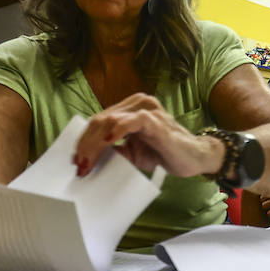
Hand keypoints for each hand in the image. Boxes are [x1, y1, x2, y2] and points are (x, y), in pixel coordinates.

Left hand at [74, 94, 222, 178]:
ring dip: (95, 143)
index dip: (84, 140)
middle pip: (101, 120)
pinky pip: (133, 121)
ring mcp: (147, 110)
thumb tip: (89, 158)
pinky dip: (118, 131)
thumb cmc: (164, 153)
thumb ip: (114, 150)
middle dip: (85, 144)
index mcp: (130, 109)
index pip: (99, 120)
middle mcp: (137, 104)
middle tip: (79, 166)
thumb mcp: (132, 153)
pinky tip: (108, 143)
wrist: (194, 157)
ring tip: (88, 162)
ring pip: (111, 120)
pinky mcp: (156, 120)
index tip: (76, 161)